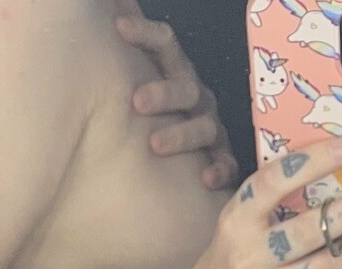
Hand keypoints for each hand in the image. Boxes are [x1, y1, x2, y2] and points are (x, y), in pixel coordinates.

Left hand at [117, 6, 238, 190]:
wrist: (184, 166)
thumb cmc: (156, 118)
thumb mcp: (141, 80)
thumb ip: (134, 46)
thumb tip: (114, 2)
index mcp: (176, 73)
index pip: (165, 44)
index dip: (145, 33)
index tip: (119, 28)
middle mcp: (197, 98)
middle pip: (186, 87)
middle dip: (163, 93)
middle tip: (136, 102)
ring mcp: (212, 129)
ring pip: (204, 126)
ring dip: (181, 134)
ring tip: (154, 145)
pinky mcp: (224, 162)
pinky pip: (227, 165)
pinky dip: (219, 170)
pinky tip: (205, 178)